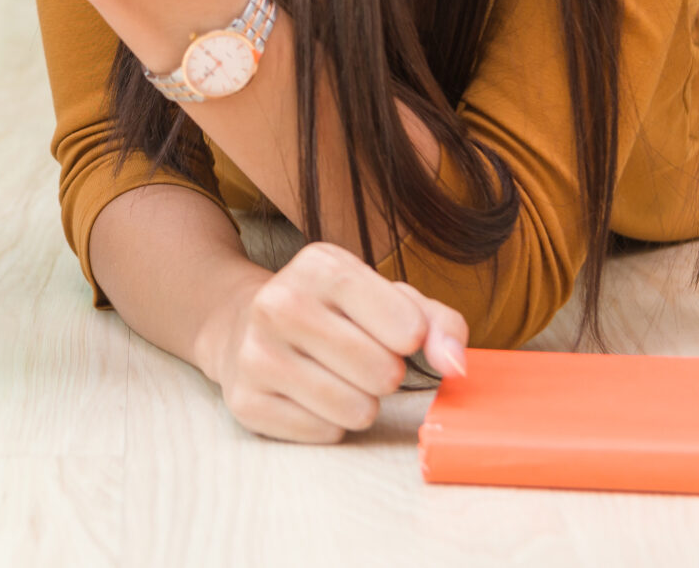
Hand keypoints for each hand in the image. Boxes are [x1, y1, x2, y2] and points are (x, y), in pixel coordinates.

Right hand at [198, 243, 468, 442]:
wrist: (244, 324)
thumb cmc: (335, 312)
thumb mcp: (388, 298)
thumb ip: (437, 322)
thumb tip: (454, 364)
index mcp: (320, 266)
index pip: (405, 325)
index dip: (414, 341)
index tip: (401, 335)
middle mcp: (278, 303)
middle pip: (381, 373)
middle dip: (386, 375)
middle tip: (364, 359)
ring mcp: (256, 353)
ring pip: (354, 410)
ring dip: (360, 403)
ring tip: (340, 378)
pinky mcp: (246, 400)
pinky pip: (323, 433)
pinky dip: (328, 422)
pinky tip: (310, 395)